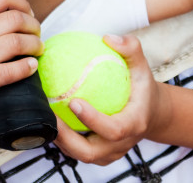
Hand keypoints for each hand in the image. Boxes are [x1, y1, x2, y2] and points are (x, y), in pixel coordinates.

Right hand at [0, 0, 42, 114]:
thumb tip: (21, 15)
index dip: (23, 3)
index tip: (29, 15)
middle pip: (15, 20)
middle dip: (34, 27)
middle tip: (36, 34)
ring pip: (16, 43)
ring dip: (35, 46)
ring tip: (36, 50)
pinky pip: (10, 72)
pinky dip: (27, 68)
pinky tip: (31, 66)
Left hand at [52, 34, 163, 164]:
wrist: (152, 114)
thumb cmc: (142, 87)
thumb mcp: (142, 67)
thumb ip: (131, 49)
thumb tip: (109, 38)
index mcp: (133, 124)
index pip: (113, 130)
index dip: (93, 120)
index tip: (73, 101)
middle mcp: (120, 145)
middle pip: (90, 153)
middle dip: (65, 139)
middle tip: (46, 114)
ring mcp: (108, 154)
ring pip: (79, 155)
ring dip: (58, 139)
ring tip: (40, 116)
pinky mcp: (98, 155)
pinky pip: (75, 150)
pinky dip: (60, 138)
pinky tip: (45, 117)